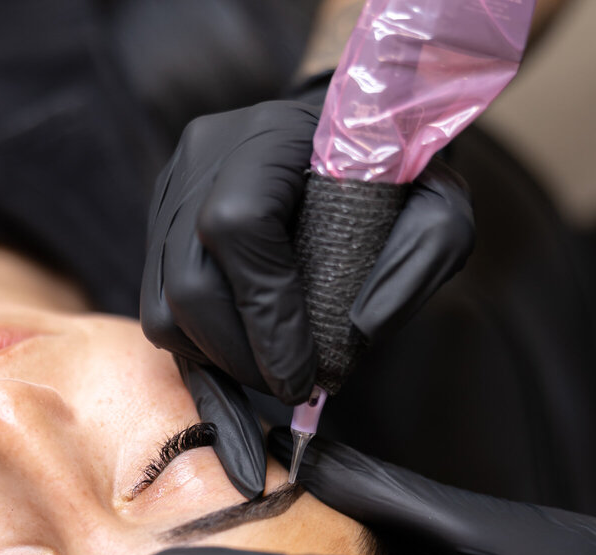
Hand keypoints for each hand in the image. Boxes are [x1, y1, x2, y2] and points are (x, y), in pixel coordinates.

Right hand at [142, 99, 472, 497]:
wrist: (349, 127)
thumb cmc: (394, 172)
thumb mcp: (439, 205)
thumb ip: (420, 261)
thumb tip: (358, 336)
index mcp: (268, 135)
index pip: (238, 228)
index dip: (267, 316)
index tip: (305, 375)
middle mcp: (203, 157)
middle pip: (188, 282)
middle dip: (242, 356)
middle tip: (291, 387)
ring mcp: (170, 189)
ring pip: (162, 305)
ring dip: (216, 358)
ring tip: (268, 369)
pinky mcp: (158, 221)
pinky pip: (157, 305)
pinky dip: (201, 344)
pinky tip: (245, 350)